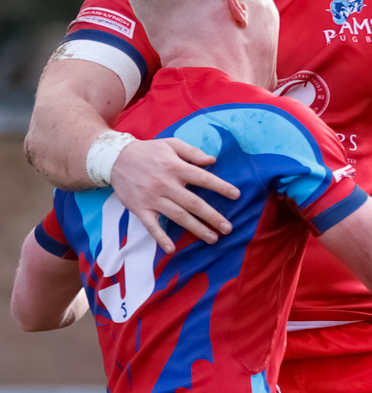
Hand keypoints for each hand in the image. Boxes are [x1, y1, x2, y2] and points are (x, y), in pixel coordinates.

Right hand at [110, 138, 239, 252]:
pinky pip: (151, 226)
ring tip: (213, 238)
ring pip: (178, 216)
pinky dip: (161, 238)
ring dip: (196, 229)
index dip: (221, 187)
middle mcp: (165, 184)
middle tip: (228, 228)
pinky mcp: (140, 209)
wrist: (114, 159)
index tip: (236, 195)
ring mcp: (152, 198)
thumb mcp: (171, 144)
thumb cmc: (148, 151)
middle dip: (212, 216)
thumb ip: (192, 152)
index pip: (203, 178)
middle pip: (193, 203)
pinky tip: (171, 249)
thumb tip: (213, 161)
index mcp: (176, 167)